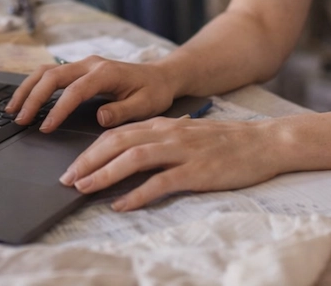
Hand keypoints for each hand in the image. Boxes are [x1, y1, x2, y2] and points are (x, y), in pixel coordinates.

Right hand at [4, 55, 178, 131]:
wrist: (161, 76)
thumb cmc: (154, 92)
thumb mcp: (146, 106)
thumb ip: (123, 112)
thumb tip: (100, 117)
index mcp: (106, 73)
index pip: (75, 90)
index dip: (58, 109)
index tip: (45, 128)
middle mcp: (91, 64)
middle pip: (52, 76)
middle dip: (33, 97)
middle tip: (20, 120)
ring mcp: (84, 64)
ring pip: (47, 71)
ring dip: (28, 89)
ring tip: (13, 109)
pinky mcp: (80, 69)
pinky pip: (51, 73)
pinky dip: (35, 85)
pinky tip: (25, 99)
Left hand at [60, 116, 282, 209]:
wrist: (265, 142)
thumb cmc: (226, 142)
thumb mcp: (187, 134)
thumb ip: (160, 140)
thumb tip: (128, 156)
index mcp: (164, 124)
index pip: (118, 132)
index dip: (91, 149)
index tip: (72, 165)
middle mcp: (168, 134)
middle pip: (118, 141)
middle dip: (87, 160)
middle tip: (66, 178)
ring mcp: (183, 152)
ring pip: (133, 158)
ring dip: (104, 174)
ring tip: (84, 188)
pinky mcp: (197, 171)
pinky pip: (160, 182)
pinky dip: (136, 194)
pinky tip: (121, 204)